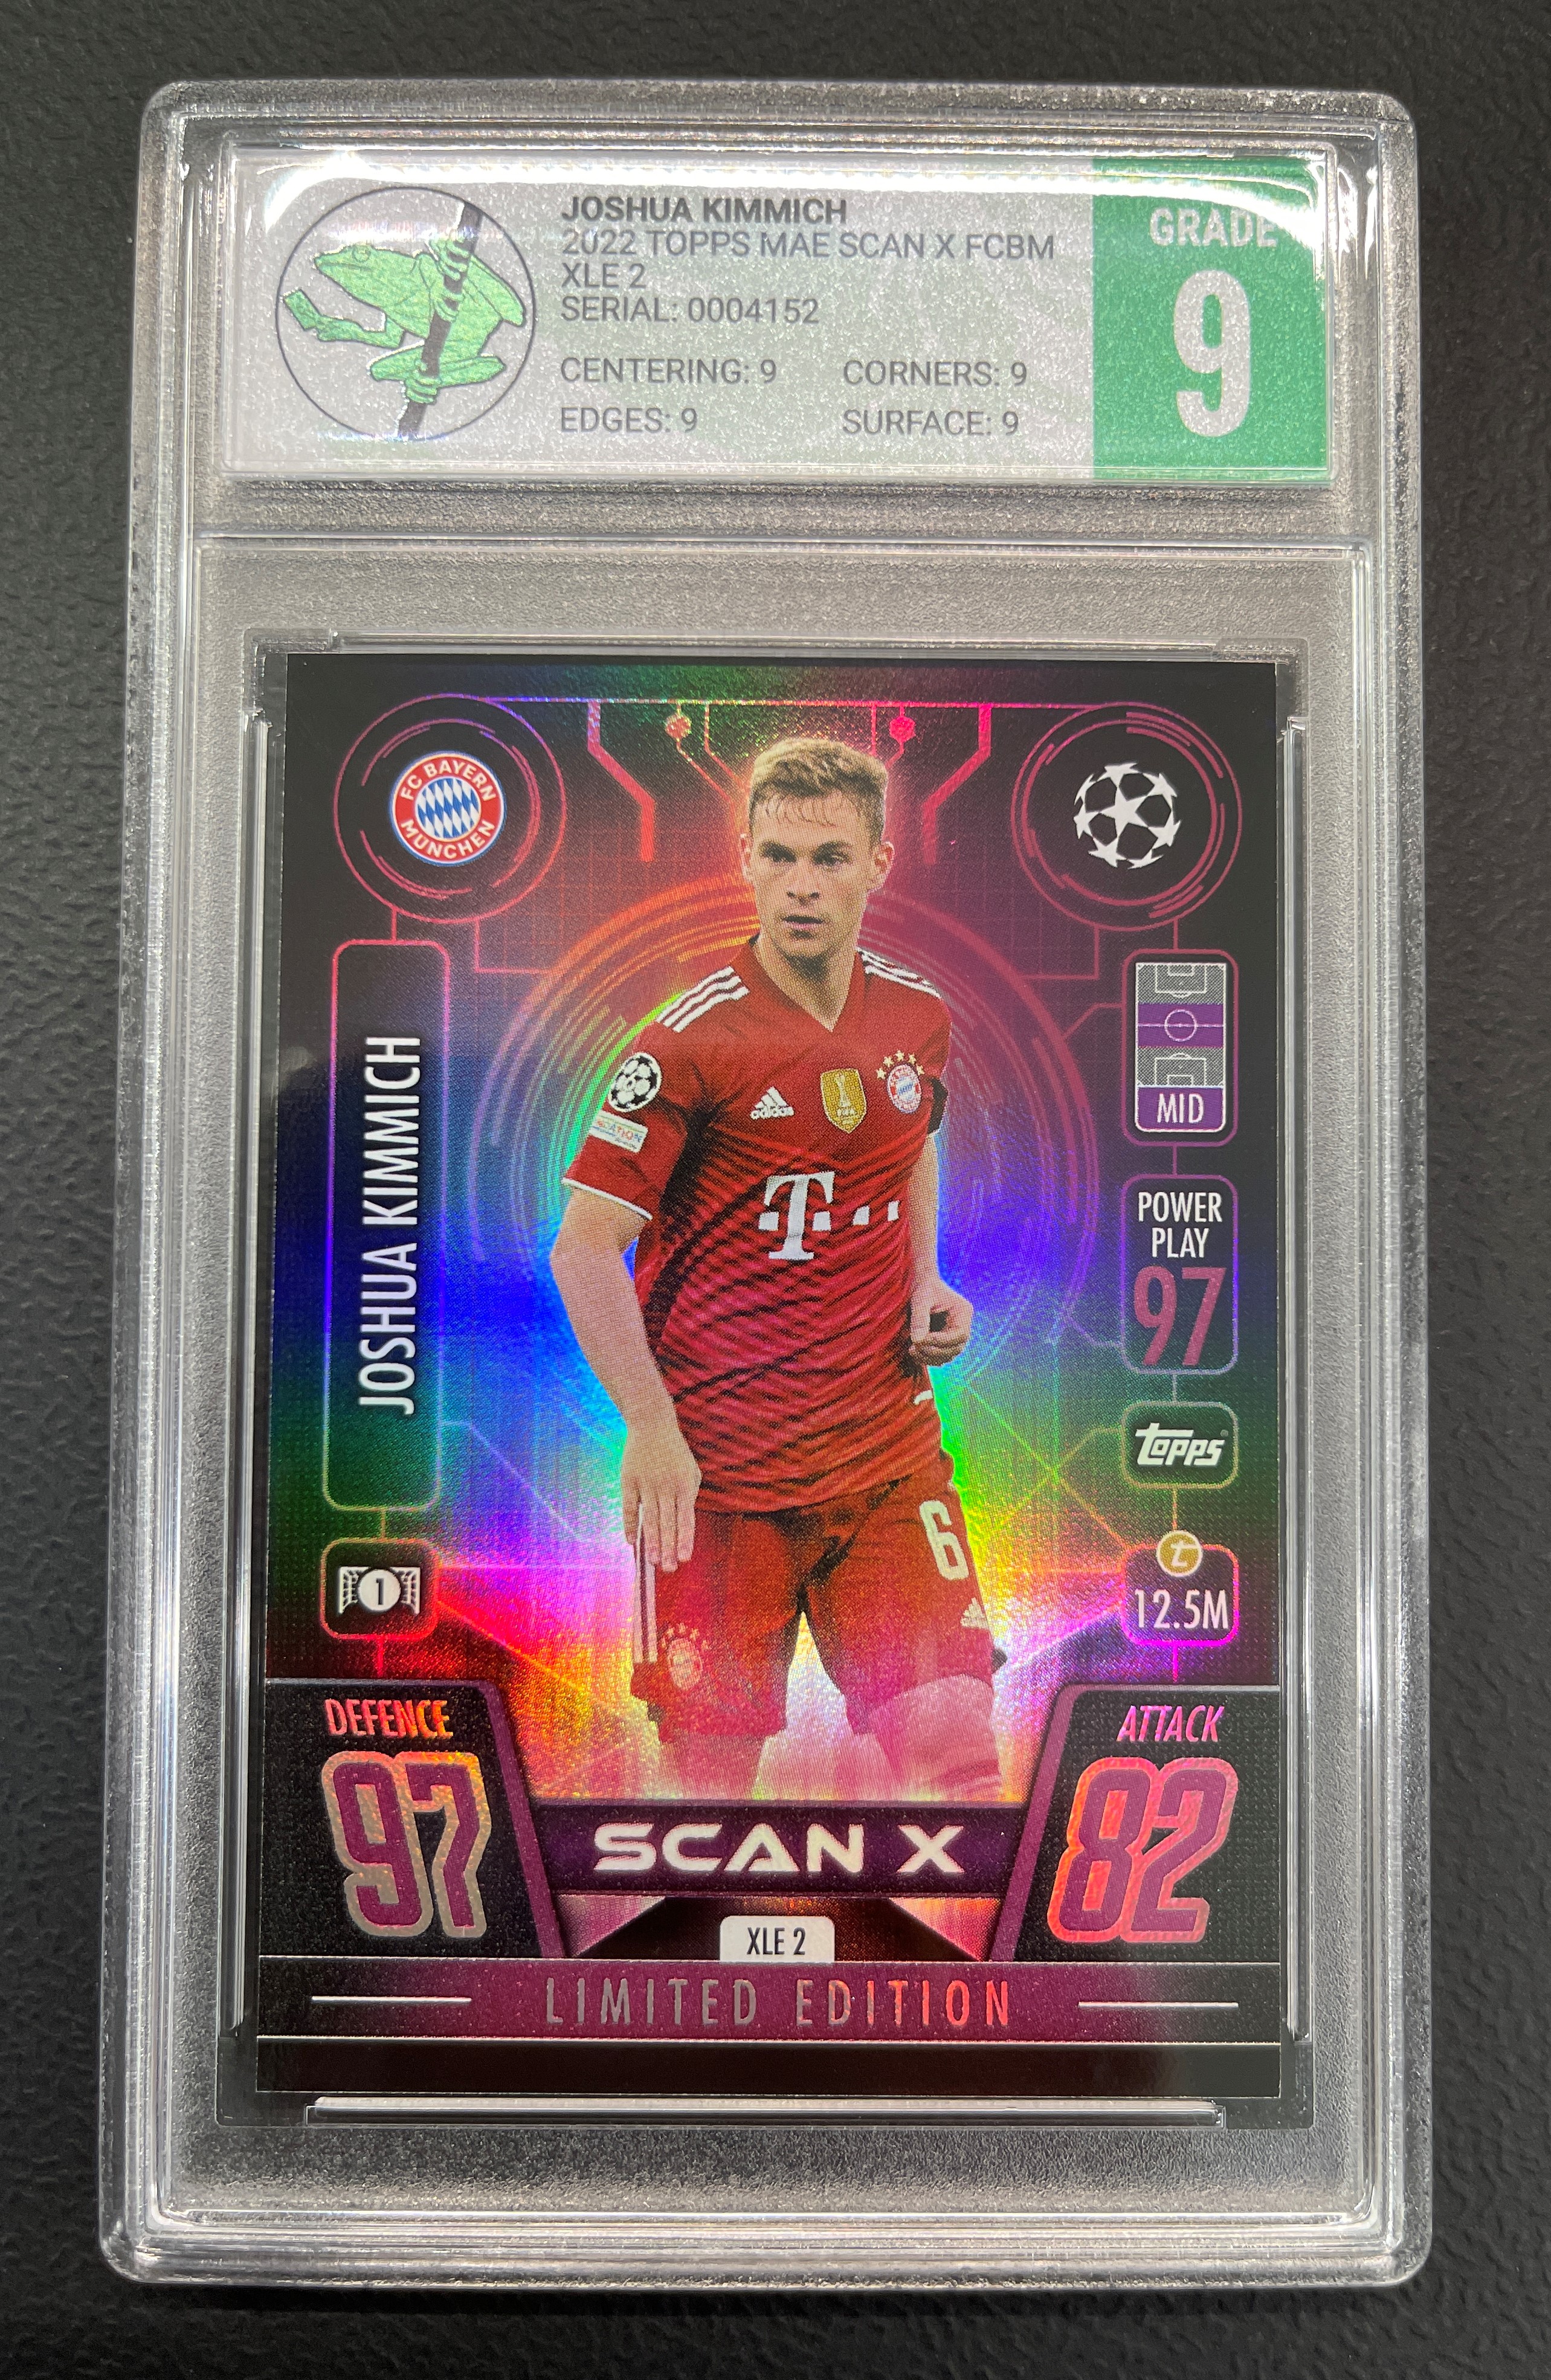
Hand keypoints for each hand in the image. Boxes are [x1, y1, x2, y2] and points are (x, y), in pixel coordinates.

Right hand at [621, 1411, 701, 1570]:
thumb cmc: (676, 1453)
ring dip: (650, 1541)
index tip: (684, 1559)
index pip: (686, 1518)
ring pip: (648, 1518)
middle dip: (667, 1548)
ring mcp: (646, 1484)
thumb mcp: (691, 1472)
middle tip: (668, 1569)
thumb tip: (684, 1524)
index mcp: (684, 1486)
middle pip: (667, 1523)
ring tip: (652, 1561)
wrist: (652, 1425)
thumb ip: (689, 1497)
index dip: (684, 1539)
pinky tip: (631, 1542)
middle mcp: (665, 1487)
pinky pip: (629, 1507)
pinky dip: (629, 1525)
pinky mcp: (629, 1481)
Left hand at [910, 1277, 972, 1365]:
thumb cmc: (923, 1287)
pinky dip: (928, 1357)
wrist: (922, 1284)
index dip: (942, 1341)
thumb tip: (917, 1341)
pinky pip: (940, 1355)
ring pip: (948, 1355)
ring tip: (912, 1350)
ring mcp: (954, 1334)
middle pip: (955, 1348)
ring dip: (930, 1357)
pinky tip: (914, 1351)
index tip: (922, 1339)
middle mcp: (962, 1325)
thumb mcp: (920, 1299)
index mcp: (963, 1312)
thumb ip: (920, 1319)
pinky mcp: (944, 1340)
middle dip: (934, 1351)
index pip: (960, 1334)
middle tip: (913, 1347)